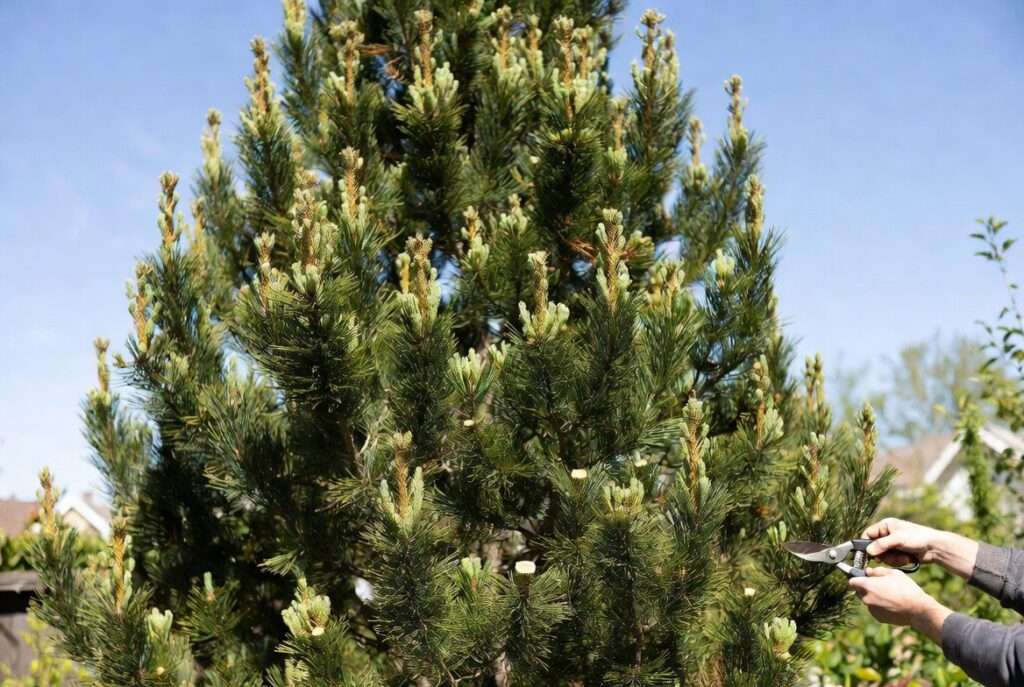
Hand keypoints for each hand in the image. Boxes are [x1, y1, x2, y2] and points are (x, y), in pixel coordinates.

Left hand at [849, 567, 950, 641]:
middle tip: (879, 585)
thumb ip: (877, 571)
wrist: (918, 610)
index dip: (856, 578)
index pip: (852, 581)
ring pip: (867, 600)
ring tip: (889, 595)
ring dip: (873, 597)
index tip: (862, 577)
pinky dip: (879, 606)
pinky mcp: (878, 618)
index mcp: (867, 586)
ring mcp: (871, 609)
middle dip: (865, 587)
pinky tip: (891, 604)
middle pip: (858, 591)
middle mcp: (866, 598)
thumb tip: (868, 571)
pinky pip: (874, 609)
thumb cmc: (906, 589)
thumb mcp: (893, 573)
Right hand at [862, 517, 978, 579]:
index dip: (866, 545)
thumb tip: (867, 552)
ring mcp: (893, 545)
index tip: (866, 555)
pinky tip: (908, 559)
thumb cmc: (917, 538)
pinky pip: (891, 561)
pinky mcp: (899, 554)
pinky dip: (898, 561)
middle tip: (890, 556)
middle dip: (883, 554)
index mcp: (885, 526)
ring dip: (893, 559)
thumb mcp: (898, 539)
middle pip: (874, 548)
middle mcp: (887, 535)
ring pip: (883, 556)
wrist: (935, 548)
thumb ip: (881, 545)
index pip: (868, 535)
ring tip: (904, 557)